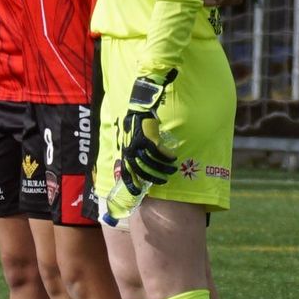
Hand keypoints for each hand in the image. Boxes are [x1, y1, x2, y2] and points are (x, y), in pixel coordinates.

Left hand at [118, 70, 177, 192]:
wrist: (139, 106)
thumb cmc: (136, 123)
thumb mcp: (130, 137)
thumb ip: (133, 149)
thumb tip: (138, 162)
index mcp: (125, 149)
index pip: (125, 169)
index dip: (130, 181)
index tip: (136, 192)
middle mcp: (130, 148)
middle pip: (139, 170)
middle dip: (151, 178)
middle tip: (162, 182)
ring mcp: (138, 143)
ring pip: (151, 162)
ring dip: (163, 168)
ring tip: (172, 170)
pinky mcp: (148, 137)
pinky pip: (159, 151)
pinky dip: (167, 156)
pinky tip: (173, 157)